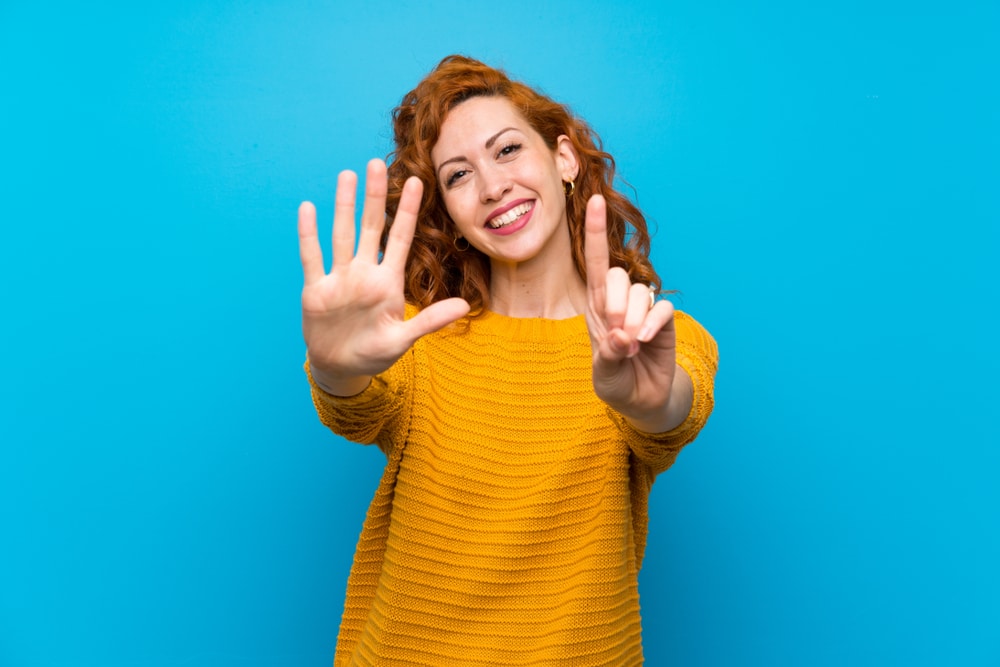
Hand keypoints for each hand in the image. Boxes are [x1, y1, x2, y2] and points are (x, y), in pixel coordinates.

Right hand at [298, 159, 469, 393]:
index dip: (407, 211)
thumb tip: (466, 306)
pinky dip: (309, 234)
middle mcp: (364, 273)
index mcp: (387, 282)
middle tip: (376, 163)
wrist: (341, 368)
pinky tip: (309, 208)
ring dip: (343, 206)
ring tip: (347, 175)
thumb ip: (431, 321)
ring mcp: (339, 278)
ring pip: (342, 234)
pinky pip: (312, 257)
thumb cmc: (374, 353)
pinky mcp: (316, 289)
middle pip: (370, 227)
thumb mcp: (404, 339)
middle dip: (374, 196)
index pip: (400, 239)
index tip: (416, 181)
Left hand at [584, 195, 687, 432]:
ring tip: (632, 346)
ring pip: (639, 292)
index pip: (595, 263)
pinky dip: (653, 323)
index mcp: (595, 306)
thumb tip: (623, 336)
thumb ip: (609, 356)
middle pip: (616, 276)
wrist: (642, 400)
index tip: (596, 202)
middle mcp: (618, 301)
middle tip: (617, 335)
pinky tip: (647, 341)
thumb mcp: (603, 374)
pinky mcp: (664, 319)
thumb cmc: (616, 382)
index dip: (596, 232)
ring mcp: (642, 309)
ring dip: (634, 319)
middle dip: (614, 304)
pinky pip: (661, 308)